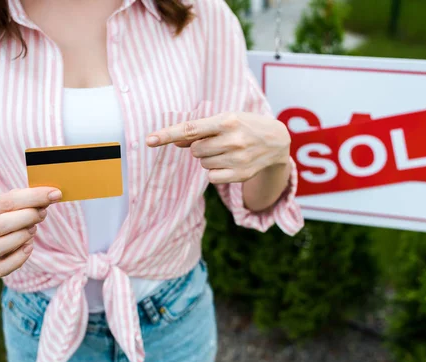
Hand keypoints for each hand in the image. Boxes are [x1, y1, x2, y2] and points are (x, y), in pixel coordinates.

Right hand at [0, 187, 61, 276]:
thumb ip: (30, 197)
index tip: (55, 194)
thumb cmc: (8, 211)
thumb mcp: (14, 199)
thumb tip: (52, 195)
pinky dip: (18, 259)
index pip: (5, 202)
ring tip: (33, 228)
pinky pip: (1, 269)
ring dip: (20, 237)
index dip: (33, 197)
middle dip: (27, 217)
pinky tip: (29, 246)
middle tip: (42, 212)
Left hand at [146, 112, 290, 183]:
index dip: (167, 134)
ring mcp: (238, 158)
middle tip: (218, 141)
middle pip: (195, 150)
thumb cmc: (245, 126)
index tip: (149, 140)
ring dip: (209, 158)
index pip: (190, 129)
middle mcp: (233, 139)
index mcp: (227, 120)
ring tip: (228, 150)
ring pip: (203, 163)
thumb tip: (176, 141)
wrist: (277, 141)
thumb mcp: (226, 119)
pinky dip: (215, 171)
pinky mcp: (240, 174)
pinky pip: (211, 177)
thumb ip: (200, 129)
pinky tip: (230, 163)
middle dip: (201, 147)